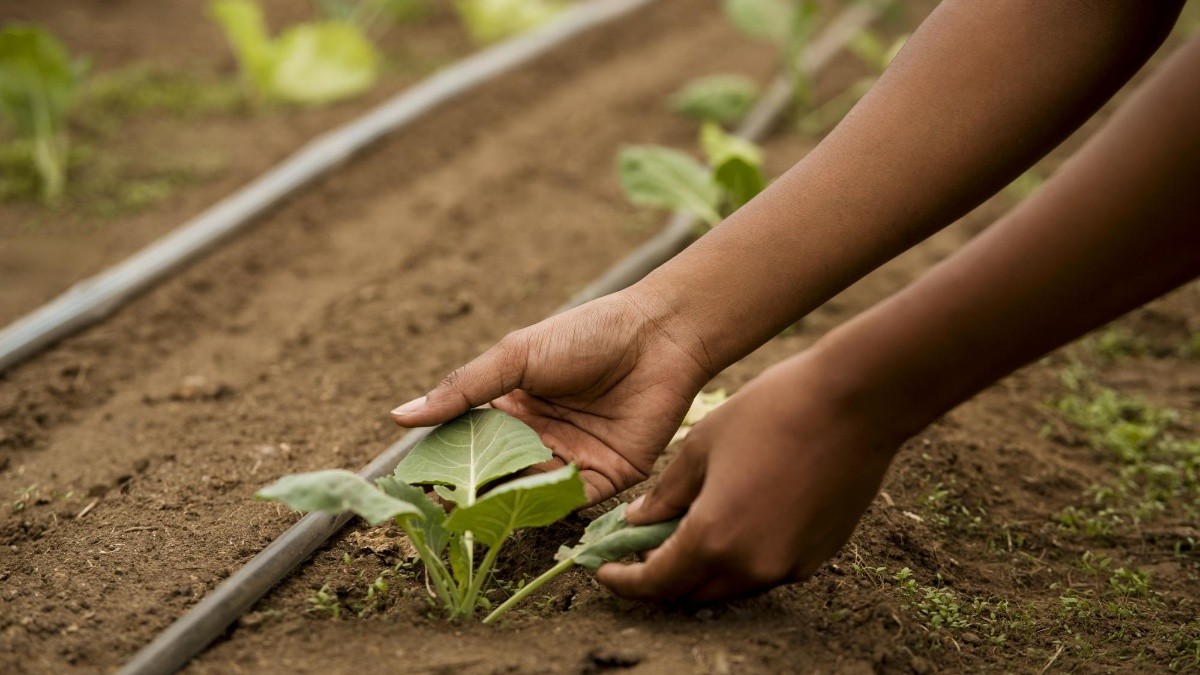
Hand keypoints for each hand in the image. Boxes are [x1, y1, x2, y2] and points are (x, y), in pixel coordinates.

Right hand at [390, 290, 713, 503]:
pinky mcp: (606, 476)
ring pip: (528, 492)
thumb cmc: (586, 334)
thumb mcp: (516, 356)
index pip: (469, 443)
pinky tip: (524, 503)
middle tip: (443, 503)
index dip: (445, 461)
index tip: (418, 478)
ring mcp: (571, 459)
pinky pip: (569, 499)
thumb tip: (399, 417)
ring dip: (504, 501)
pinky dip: (546, 504)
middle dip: (471, 490)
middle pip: (496, 474)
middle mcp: (538, 438)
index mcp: (513, 408)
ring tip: (476, 507)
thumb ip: (463, 390)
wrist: (657, 335)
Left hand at [596, 350, 900, 602]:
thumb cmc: (772, 411)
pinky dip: (739, 559)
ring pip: (730, 586)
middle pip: (692, 594)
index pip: (656, 583)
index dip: (623, 581)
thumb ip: (665, 494)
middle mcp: (752, 565)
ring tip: (682, 535)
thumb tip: (635, 521)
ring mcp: (790, 565)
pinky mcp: (818, 556)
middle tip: (638, 553)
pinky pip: (765, 570)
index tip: (603, 571)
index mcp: (715, 538)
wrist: (855, 402)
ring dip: (701, 570)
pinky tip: (732, 524)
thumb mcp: (701, 446)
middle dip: (660, 579)